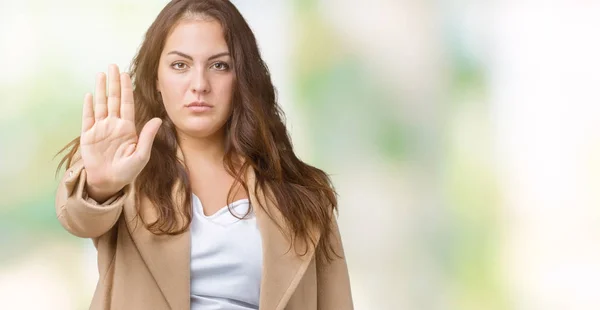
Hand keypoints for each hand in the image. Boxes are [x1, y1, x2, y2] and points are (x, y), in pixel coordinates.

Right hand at [80, 64, 161, 200]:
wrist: (109, 183)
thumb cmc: (127, 172)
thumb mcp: (141, 155)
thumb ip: (147, 137)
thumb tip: (157, 120)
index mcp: (127, 128)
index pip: (127, 104)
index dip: (127, 89)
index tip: (126, 74)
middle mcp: (114, 125)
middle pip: (114, 99)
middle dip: (114, 82)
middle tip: (113, 65)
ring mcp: (100, 129)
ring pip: (100, 104)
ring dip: (101, 89)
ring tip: (101, 74)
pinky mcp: (88, 136)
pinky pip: (88, 118)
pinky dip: (88, 106)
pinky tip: (89, 94)